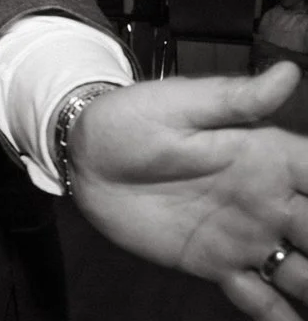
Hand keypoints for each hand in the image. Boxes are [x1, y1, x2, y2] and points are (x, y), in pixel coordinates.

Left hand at [70, 63, 307, 319]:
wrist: (84, 157)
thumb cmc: (131, 119)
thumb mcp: (179, 104)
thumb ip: (234, 99)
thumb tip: (288, 73)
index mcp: (267, 154)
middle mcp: (268, 198)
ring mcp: (245, 234)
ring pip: (303, 271)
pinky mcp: (215, 263)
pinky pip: (259, 296)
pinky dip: (280, 315)